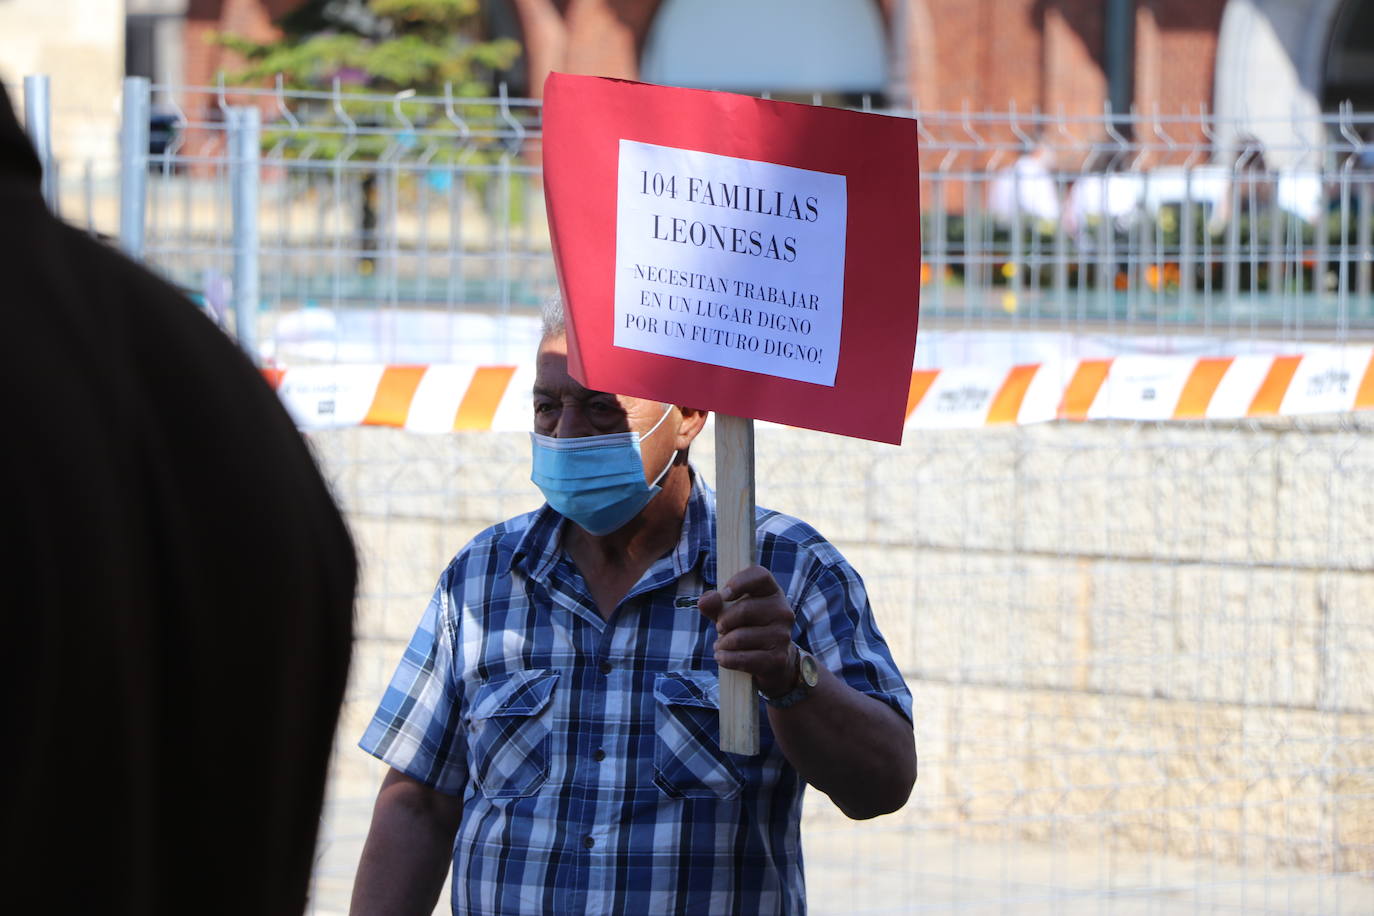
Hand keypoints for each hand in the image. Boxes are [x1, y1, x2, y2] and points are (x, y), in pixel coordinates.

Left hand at [697, 565, 795, 696]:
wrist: (771, 660)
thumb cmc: (746, 628)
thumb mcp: (728, 611)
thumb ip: (714, 603)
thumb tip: (705, 601)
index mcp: (772, 592)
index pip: (760, 576)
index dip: (739, 582)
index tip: (724, 595)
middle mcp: (782, 611)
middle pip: (744, 609)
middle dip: (723, 621)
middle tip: (720, 628)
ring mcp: (782, 635)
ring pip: (740, 637)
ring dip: (723, 644)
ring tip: (722, 645)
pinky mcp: (778, 659)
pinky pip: (743, 658)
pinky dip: (726, 659)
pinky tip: (722, 657)